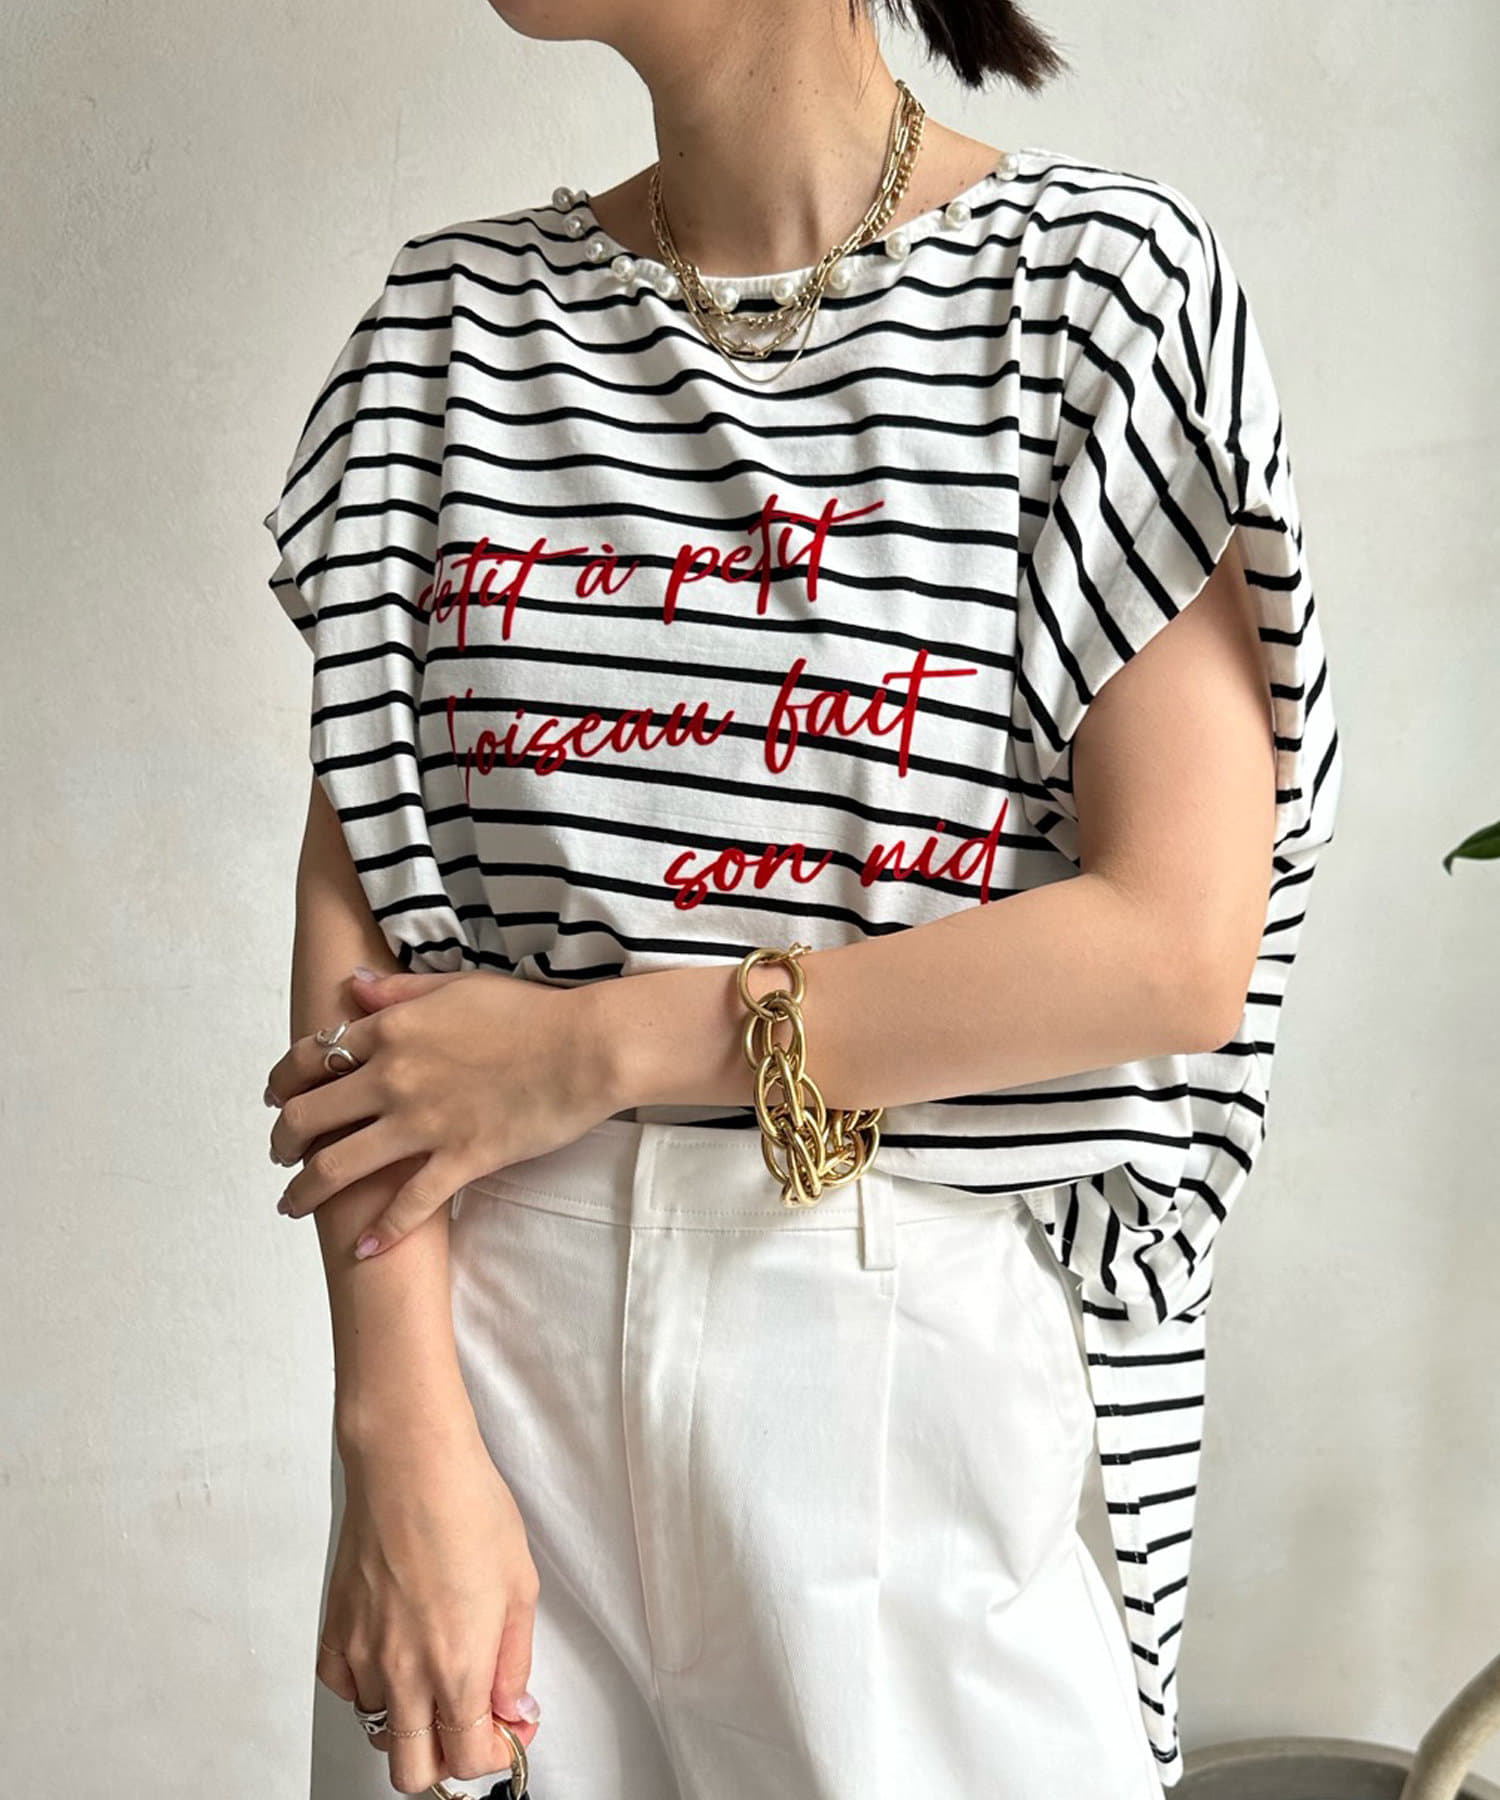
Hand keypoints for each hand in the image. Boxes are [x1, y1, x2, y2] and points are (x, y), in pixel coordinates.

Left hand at [265, 966, 622, 1254]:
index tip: (277, 1098)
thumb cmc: (529, 1011)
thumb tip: (351, 987)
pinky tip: (362, 1250)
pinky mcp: (459, 1159)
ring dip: (304, 1191)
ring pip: (338, 1167)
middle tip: (279, 1155)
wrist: (584, 1047)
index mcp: (390, 1031)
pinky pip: (407, 1205)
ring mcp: (423, 1123)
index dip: (283, 1082)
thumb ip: (397, 990)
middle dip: (281, 1141)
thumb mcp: (457, 985)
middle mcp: (393, 1078)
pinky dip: (380, 1232)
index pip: (311, 1058)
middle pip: (308, 1117)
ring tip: (292, 1204)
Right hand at [317, 1425, 542, 1794]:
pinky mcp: (335, 1630)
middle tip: (468, 1720)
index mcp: (457, 1669)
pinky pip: (344, 1687)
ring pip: (378, 1728)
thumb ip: (514, 1660)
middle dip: (446, 1759)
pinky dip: (366, 1684)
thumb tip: (513, 1706)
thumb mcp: (520, 1587)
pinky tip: (392, 1651)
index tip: (507, 1729)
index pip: (470, 1762)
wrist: (410, 1463)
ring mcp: (363, 1655)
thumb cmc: (467, 1507)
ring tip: (433, 1674)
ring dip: (409, 1718)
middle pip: (413, 1773)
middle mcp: (404, 1674)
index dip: (498, 1754)